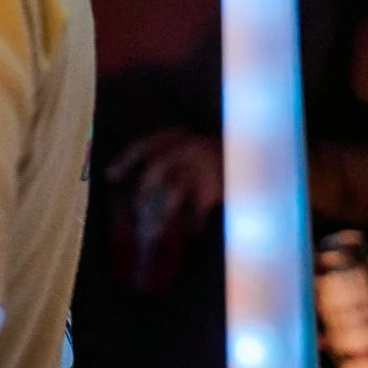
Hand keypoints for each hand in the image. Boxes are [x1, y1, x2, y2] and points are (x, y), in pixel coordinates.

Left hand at [106, 128, 223, 294]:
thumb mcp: (192, 146)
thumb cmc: (217, 156)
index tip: (109, 176)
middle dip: (141, 192)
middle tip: (135, 212)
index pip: (143, 145)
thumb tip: (131, 179)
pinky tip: (192, 232)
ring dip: (162, 214)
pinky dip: (192, 224)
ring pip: (172, 192)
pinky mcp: (214, 187)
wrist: (257, 155)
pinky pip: (196, 210)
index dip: (125, 161)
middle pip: (155, 170)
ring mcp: (201, 166)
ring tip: (156, 232)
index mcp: (177, 135)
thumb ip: (168, 155)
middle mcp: (187, 147)